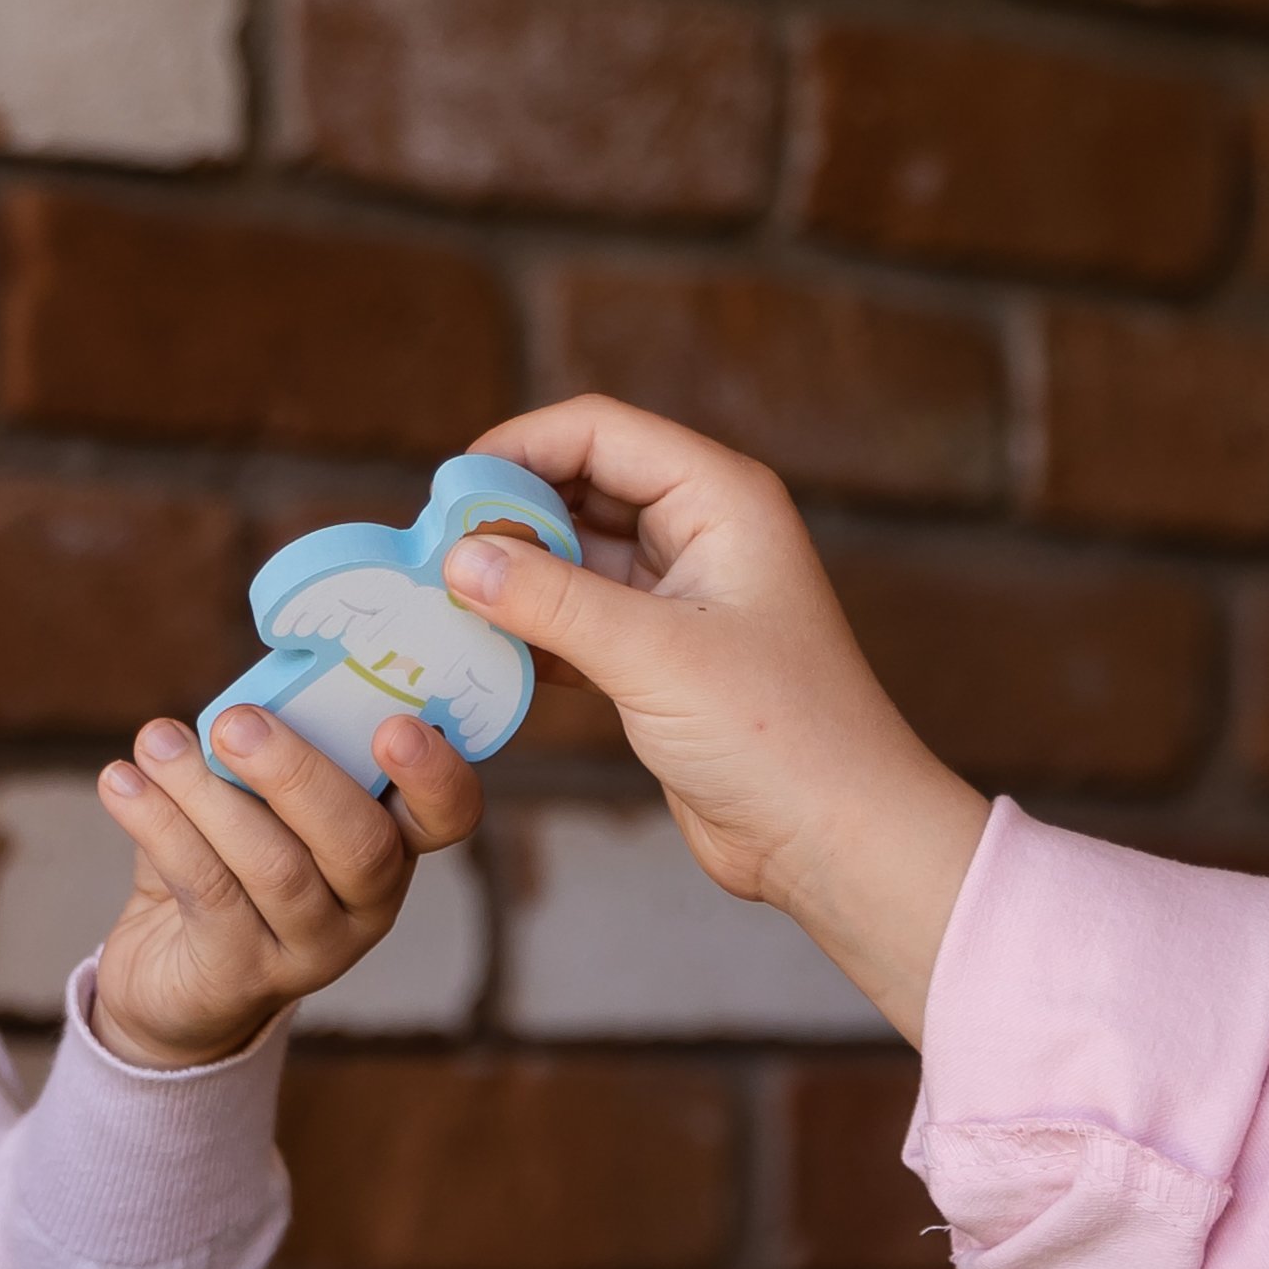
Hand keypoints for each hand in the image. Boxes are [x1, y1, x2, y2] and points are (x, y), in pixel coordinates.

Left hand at [85, 701, 480, 1068]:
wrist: (168, 981)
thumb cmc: (223, 869)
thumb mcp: (253, 807)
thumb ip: (260, 755)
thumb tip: (238, 697)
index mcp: (391, 846)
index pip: (447, 817)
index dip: (436, 774)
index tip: (395, 725)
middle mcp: (368, 905)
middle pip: (360, 843)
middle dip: (297, 772)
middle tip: (234, 722)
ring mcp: (311, 950)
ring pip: (276, 866)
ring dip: (208, 794)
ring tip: (157, 743)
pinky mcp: (242, 974)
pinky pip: (207, 889)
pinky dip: (159, 825)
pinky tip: (120, 783)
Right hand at [436, 396, 988, 1038]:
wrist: (834, 836)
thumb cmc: (778, 734)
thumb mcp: (654, 656)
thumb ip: (551, 601)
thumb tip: (459, 557)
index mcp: (720, 498)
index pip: (598, 431)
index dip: (518, 449)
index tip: (446, 494)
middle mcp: (702, 531)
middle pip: (580, 485)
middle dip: (507, 513)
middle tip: (434, 555)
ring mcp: (681, 595)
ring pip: (574, 555)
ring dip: (514, 574)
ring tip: (443, 602)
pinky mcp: (661, 656)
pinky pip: (579, 617)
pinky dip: (533, 627)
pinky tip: (483, 649)